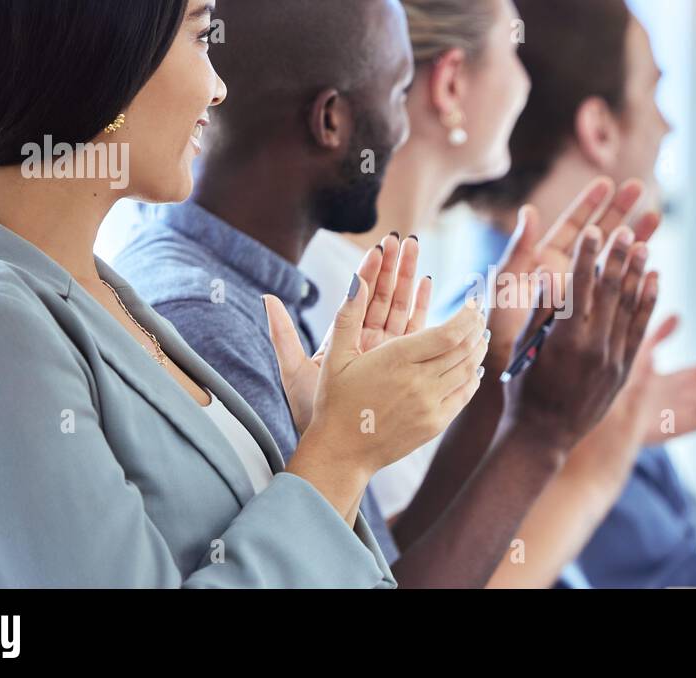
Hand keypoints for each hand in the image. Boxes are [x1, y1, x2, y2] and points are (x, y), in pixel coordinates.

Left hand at [267, 235, 431, 433]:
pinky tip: (429, 286)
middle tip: (406, 240)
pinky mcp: (401, 365)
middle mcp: (365, 342)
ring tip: (419, 252)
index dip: (370, 271)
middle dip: (395, 268)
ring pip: (401, 310)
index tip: (379, 246)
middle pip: (384, 297)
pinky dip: (422, 309)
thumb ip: (283, 335)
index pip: (359, 298)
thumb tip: (266, 298)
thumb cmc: (312, 412)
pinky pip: (416, 333)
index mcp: (343, 339)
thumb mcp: (294, 372)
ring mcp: (386, 353)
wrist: (335, 446)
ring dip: (410, 281)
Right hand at [289, 278, 487, 480]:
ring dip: (478, 350)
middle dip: (477, 328)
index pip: (449, 333)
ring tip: (482, 336)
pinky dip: (473, 377)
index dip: (467, 317)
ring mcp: (430, 405)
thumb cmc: (335, 402)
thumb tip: (356, 279)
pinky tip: (473, 367)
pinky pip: (464, 394)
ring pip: (468, 370)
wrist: (342, 451)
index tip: (473, 304)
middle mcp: (418, 382)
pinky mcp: (435, 424)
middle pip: (464, 349)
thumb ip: (348, 316)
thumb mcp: (334, 357)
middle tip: (481, 316)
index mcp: (396, 360)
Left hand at [486, 178, 660, 356]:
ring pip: (613, 259)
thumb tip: (530, 211)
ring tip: (656, 216)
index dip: (589, 204)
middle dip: (619, 212)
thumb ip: (519, 251)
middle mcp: (567, 274)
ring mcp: (584, 294)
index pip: (572, 227)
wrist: (510, 369)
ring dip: (633, 239)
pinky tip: (651, 262)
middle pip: (598, 237)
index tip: (607, 183)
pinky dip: (635, 276)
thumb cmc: (501, 329)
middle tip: (640, 187)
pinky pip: (619, 291)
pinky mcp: (596, 315)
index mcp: (545, 261)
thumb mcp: (506, 285)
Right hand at [500, 224, 658, 450]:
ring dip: (637, 273)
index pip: (580, 286)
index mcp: (565, 340)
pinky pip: (640, 329)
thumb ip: (540, 310)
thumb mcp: (524, 348)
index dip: (587, 255)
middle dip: (618, 257)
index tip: (592, 230)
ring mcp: (613, 360)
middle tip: (625, 229)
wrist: (543, 437)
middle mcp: (595, 348)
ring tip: (644, 243)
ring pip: (630, 307)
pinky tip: (653, 279)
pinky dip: (648, 301)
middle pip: (611, 292)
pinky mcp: (624, 371)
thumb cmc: (524, 391)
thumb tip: (549, 271)